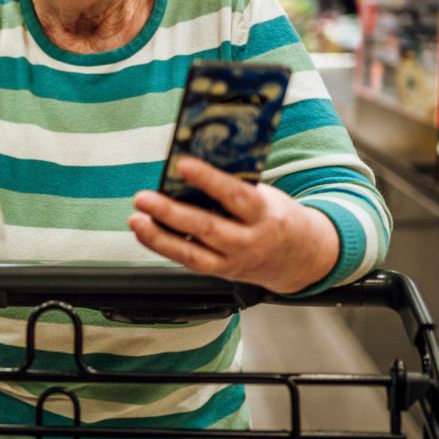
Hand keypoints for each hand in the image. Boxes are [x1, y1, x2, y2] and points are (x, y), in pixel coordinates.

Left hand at [128, 157, 338, 293]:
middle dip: (171, 212)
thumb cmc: (277, 217)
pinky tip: (145, 231)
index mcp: (266, 215)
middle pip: (207, 228)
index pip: (235, 196)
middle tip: (144, 197)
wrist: (301, 259)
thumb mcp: (267, 197)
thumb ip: (236, 186)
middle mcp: (249, 242)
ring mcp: (234, 262)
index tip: (183, 165)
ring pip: (192, 254)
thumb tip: (194, 168)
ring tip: (137, 218)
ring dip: (159, 236)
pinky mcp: (221, 273)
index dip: (209, 180)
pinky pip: (188, 261)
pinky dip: (163, 246)